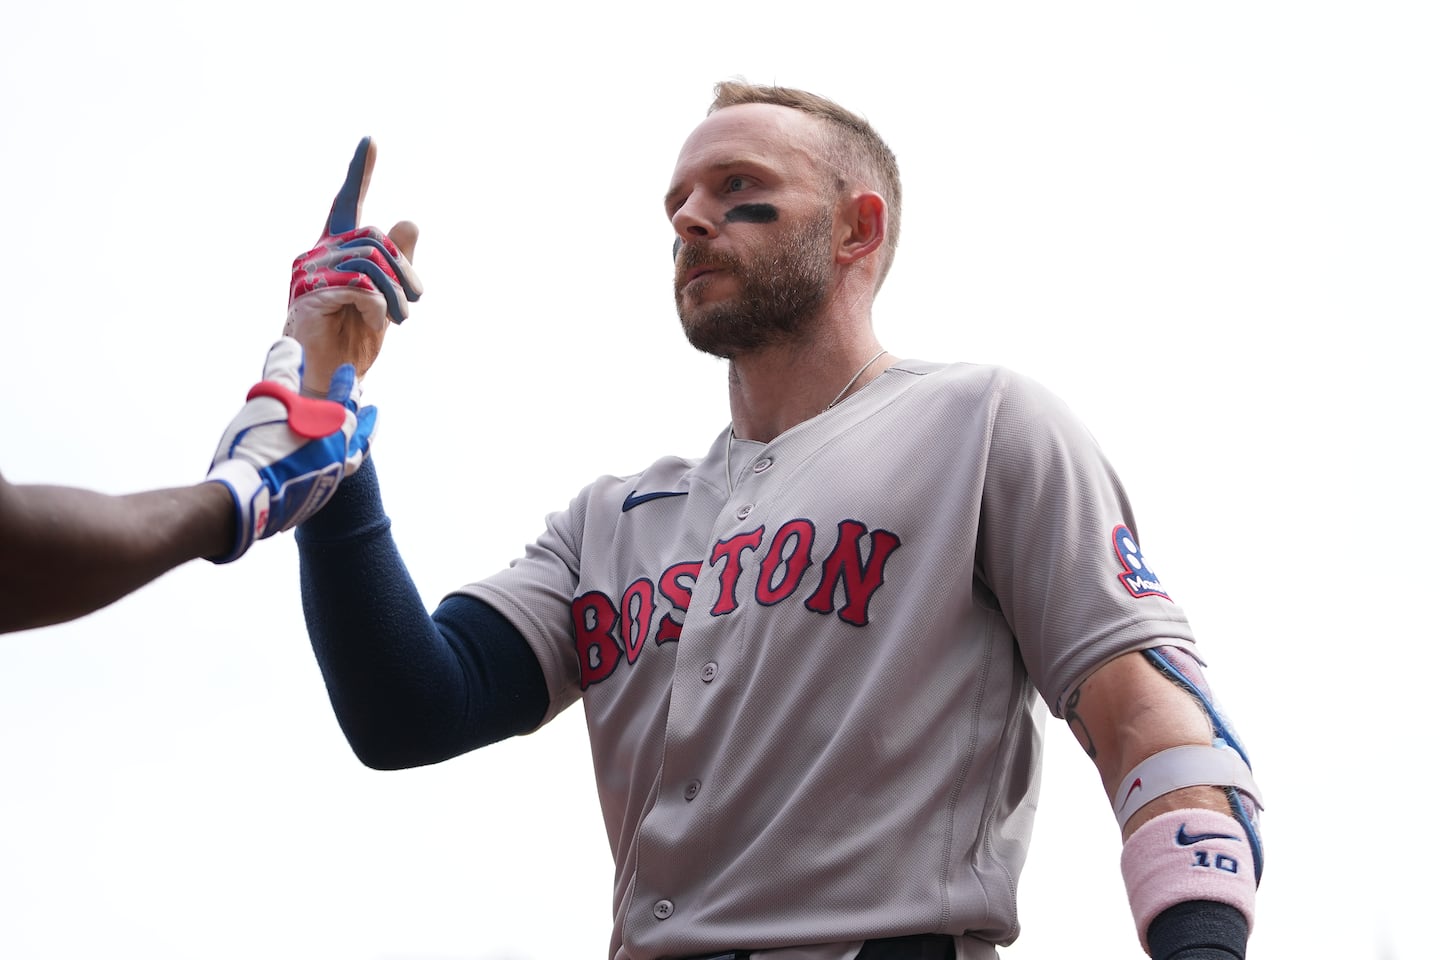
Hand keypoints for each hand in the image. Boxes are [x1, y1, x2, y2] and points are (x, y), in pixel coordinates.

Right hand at [205, 337, 377, 563]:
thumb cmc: (258, 445)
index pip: (345, 399)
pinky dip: (332, 466)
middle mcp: (336, 456)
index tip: (348, 372)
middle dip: (364, 420)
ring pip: (349, 459)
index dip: (345, 384)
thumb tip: (290, 345)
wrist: (245, 499)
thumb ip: (281, 371)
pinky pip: (330, 479)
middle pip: (358, 434)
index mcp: (332, 429)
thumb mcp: (267, 400)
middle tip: (372, 411)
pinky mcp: (311, 502)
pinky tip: (323, 466)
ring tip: (355, 441)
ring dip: (354, 445)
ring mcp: (326, 481)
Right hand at [284, 137, 421, 395]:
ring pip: (371, 260)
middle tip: (414, 301)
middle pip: (375, 237)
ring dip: (395, 292)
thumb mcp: (387, 297)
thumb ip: (396, 262)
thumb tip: (409, 222)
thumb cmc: (355, 338)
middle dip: (404, 270)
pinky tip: (378, 323)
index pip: (347, 203)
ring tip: (397, 318)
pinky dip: (379, 306)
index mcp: (336, 249)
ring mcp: (309, 272)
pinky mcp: (309, 295)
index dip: (359, 173)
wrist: (331, 378)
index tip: (371, 141)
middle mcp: (318, 253)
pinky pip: (360, 286)